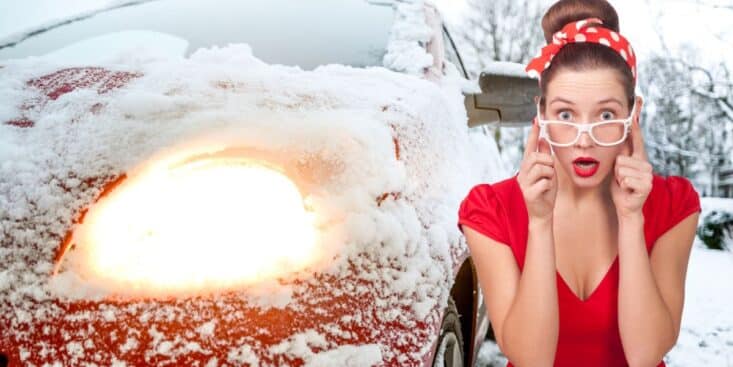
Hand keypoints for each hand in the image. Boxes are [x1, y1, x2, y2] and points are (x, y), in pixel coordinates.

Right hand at [518, 118, 557, 220]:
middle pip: (536, 156)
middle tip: (549, 172)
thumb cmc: (544, 193)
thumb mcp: (547, 173)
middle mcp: (522, 173)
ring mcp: (524, 183)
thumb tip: (543, 140)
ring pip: (542, 168)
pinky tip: (545, 192)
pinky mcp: (528, 193)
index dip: (533, 133)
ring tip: (547, 183)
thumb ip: (544, 157)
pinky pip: (544, 182)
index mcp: (527, 167)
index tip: (536, 120)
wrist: (541, 215)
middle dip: (547, 162)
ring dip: (550, 175)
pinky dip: (549, 186)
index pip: (530, 146)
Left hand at [611, 102, 651, 217]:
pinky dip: (622, 185)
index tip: (637, 100)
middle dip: (616, 169)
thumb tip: (618, 134)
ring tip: (623, 183)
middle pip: (620, 157)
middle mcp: (645, 163)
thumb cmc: (620, 186)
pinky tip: (627, 189)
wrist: (626, 206)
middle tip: (621, 178)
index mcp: (638, 157)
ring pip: (621, 168)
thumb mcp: (617, 167)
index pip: (636, 136)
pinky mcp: (646, 185)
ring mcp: (647, 175)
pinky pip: (624, 179)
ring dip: (618, 178)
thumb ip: (620, 152)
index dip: (636, 119)